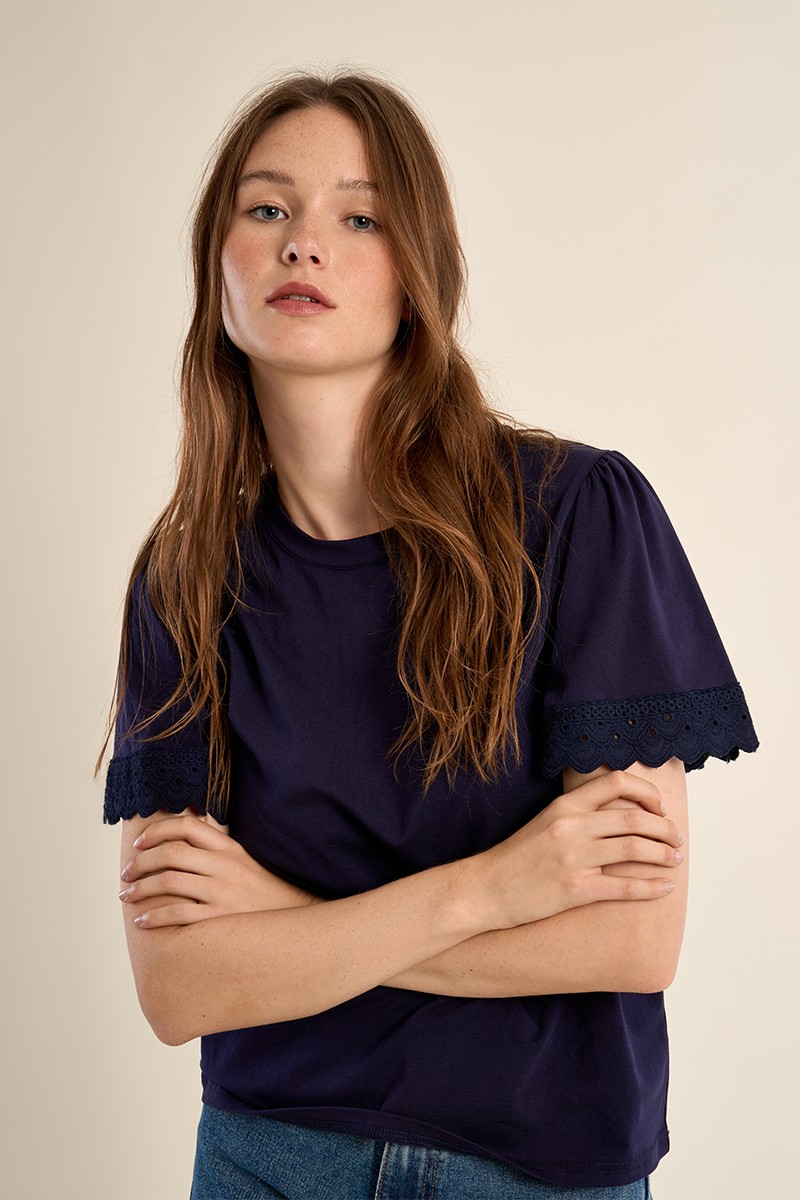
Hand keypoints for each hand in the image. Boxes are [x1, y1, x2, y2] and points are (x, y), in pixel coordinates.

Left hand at [119, 811, 320, 928]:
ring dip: (141, 888)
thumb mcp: (244, 862)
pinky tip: (142, 922)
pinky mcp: (222, 919)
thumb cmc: (262, 893)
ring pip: (170, 881)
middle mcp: (226, 865)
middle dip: (140, 862)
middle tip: (125, 873)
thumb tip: (181, 839)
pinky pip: (179, 915)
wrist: (294, 920)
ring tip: (127, 896)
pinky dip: (154, 916)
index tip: (140, 844)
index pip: (187, 826)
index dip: (157, 831)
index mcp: (230, 847)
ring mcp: (224, 892)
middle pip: (171, 853)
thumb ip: (216, 850)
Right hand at [475, 769, 684, 930]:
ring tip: (676, 860)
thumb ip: (578, 813)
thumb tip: (618, 812)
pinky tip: (664, 888)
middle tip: (677, 838)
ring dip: (663, 854)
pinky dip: (650, 887)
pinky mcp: (575, 890)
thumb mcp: (545, 821)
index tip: (659, 809)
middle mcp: (571, 827)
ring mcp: (573, 858)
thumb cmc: (516, 858)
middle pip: (633, 818)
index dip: (646, 793)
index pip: (616, 782)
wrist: (485, 889)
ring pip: (634, 849)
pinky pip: (624, 886)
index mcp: (565, 806)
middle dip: (664, 828)